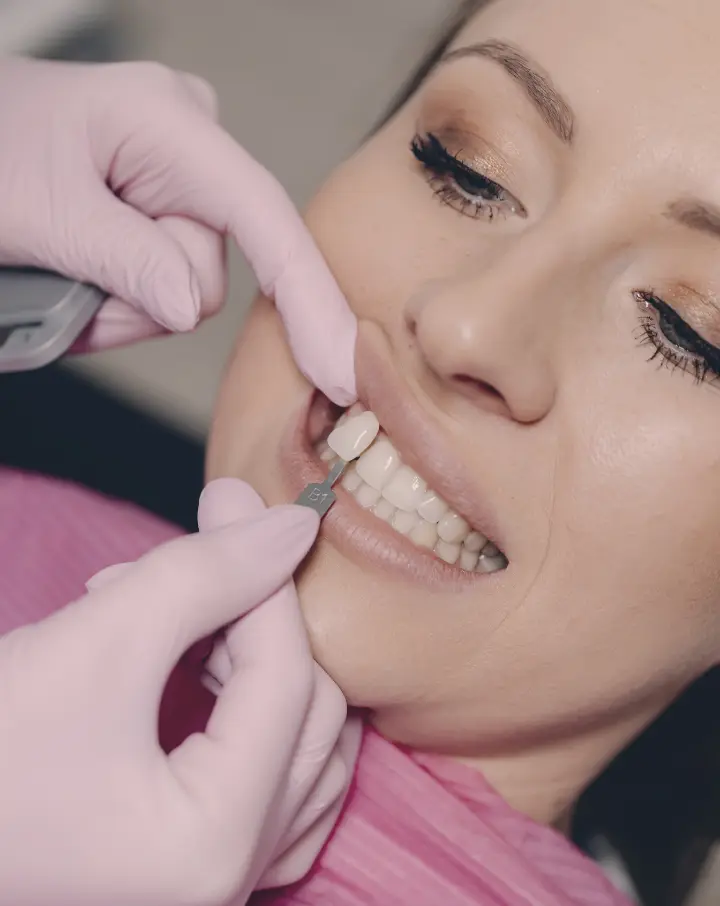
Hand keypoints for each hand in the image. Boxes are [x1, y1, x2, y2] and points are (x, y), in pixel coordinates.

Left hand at [0, 57, 355, 404]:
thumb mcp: (40, 210)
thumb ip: (123, 258)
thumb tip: (191, 306)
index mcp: (169, 124)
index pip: (264, 218)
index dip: (307, 298)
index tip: (338, 368)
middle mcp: (188, 151)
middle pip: (207, 274)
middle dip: (138, 299)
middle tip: (65, 277)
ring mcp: (176, 185)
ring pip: (182, 292)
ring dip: (117, 306)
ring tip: (58, 271)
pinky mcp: (161, 217)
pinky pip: (160, 288)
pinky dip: (114, 303)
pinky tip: (73, 275)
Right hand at [0, 479, 359, 905]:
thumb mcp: (94, 645)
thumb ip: (204, 577)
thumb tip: (292, 527)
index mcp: (214, 843)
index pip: (285, 678)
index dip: (264, 576)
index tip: (234, 502)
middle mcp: (230, 882)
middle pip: (306, 715)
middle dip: (254, 622)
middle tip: (194, 567)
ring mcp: (211, 885)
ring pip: (297, 750)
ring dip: (252, 665)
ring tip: (177, 620)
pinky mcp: (186, 869)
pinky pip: (268, 786)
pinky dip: (248, 714)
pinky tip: (198, 669)